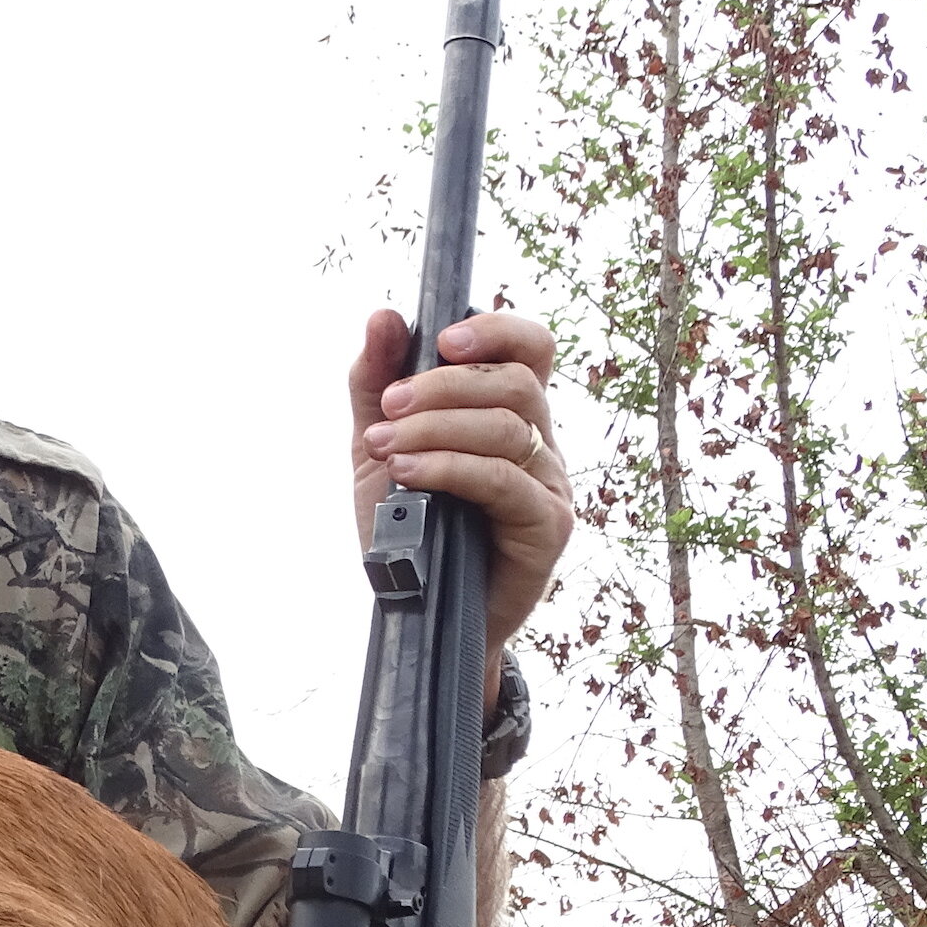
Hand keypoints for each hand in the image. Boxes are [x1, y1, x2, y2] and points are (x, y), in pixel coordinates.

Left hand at [349, 308, 572, 687]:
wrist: (417, 610)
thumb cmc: (407, 525)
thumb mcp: (378, 445)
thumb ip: (375, 383)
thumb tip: (385, 316)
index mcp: (510, 413)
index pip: (531, 349)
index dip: (497, 330)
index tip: (441, 338)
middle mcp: (540, 442)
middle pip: (515, 383)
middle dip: (443, 386)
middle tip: (388, 407)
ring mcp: (550, 484)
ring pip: (508, 428)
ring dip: (435, 428)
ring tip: (384, 446)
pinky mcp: (548, 526)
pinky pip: (504, 480)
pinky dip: (449, 467)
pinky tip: (406, 471)